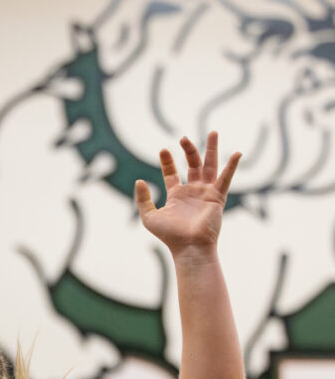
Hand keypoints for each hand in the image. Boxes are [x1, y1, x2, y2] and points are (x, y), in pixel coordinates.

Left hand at [135, 131, 239, 254]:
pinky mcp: (217, 197)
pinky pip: (226, 178)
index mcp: (176, 195)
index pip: (172, 173)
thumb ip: (143, 199)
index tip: (163, 150)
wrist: (188, 246)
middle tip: (184, 137)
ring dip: (211, 149)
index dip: (168, 161)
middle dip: (189, 150)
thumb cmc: (169, 235)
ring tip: (213, 132)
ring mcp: (206, 193)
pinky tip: (237, 153)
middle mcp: (192, 192)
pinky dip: (232, 166)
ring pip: (209, 166)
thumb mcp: (149, 216)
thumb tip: (139, 181)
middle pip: (192, 165)